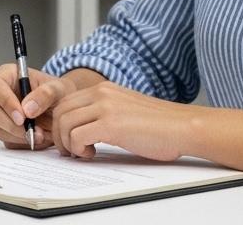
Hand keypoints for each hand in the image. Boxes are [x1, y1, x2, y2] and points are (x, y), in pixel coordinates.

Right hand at [0, 63, 78, 149]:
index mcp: (8, 75)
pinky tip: (38, 138)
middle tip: (32, 131)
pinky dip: (23, 143)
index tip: (22, 117)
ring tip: (41, 135)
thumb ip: (45, 94)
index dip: (5, 102)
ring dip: (19, 136)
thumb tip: (27, 110)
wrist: (65, 108)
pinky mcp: (7, 130)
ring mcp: (1, 114)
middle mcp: (0, 95)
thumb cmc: (60, 92)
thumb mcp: (59, 88)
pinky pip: (8, 141)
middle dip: (12, 125)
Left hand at [52, 80, 193, 160]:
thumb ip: (103, 112)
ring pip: (65, 123)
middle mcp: (102, 93)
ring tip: (84, 153)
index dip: (61, 124)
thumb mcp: (125, 110)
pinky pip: (77, 136)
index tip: (68, 140)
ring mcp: (105, 106)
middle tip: (71, 151)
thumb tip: (82, 129)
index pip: (66, 102)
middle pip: (60, 111)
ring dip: (68, 143)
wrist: (183, 127)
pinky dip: (79, 149)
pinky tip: (92, 153)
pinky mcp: (111, 124)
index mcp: (104, 89)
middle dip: (59, 134)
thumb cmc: (159, 125)